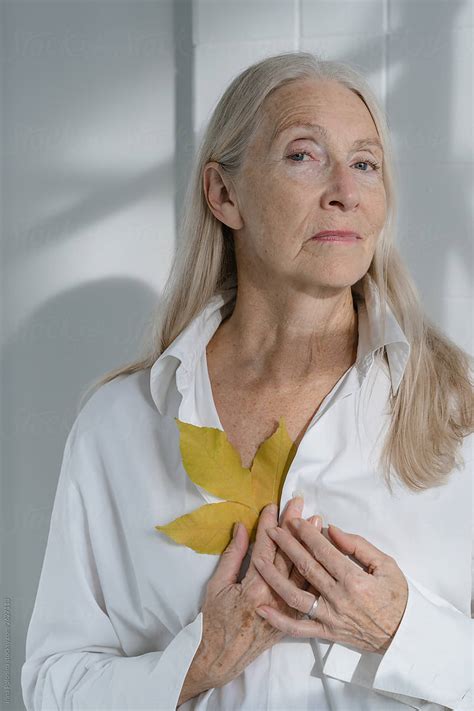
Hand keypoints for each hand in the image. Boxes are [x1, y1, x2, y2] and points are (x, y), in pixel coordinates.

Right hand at [177, 498, 320, 705]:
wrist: (223, 657)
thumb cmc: (215, 621)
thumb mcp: (217, 586)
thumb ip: (232, 556)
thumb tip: (241, 529)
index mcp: (255, 587)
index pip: (265, 548)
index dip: (270, 525)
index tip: (273, 506)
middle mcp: (275, 596)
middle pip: (288, 555)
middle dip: (294, 527)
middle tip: (300, 504)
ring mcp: (287, 608)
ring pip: (303, 571)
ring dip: (310, 546)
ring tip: (318, 523)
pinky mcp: (293, 617)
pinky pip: (308, 591)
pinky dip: (314, 572)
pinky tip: (321, 556)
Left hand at [253, 519, 408, 653]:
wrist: (404, 636)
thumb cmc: (396, 597)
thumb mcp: (386, 565)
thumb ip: (358, 546)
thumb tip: (332, 529)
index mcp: (354, 580)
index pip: (323, 552)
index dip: (306, 534)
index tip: (292, 520)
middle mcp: (339, 599)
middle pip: (306, 568)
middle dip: (286, 546)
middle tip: (271, 529)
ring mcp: (330, 618)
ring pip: (295, 597)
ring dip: (274, 577)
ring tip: (257, 560)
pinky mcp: (326, 633)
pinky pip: (298, 629)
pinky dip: (279, 620)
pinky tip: (262, 608)